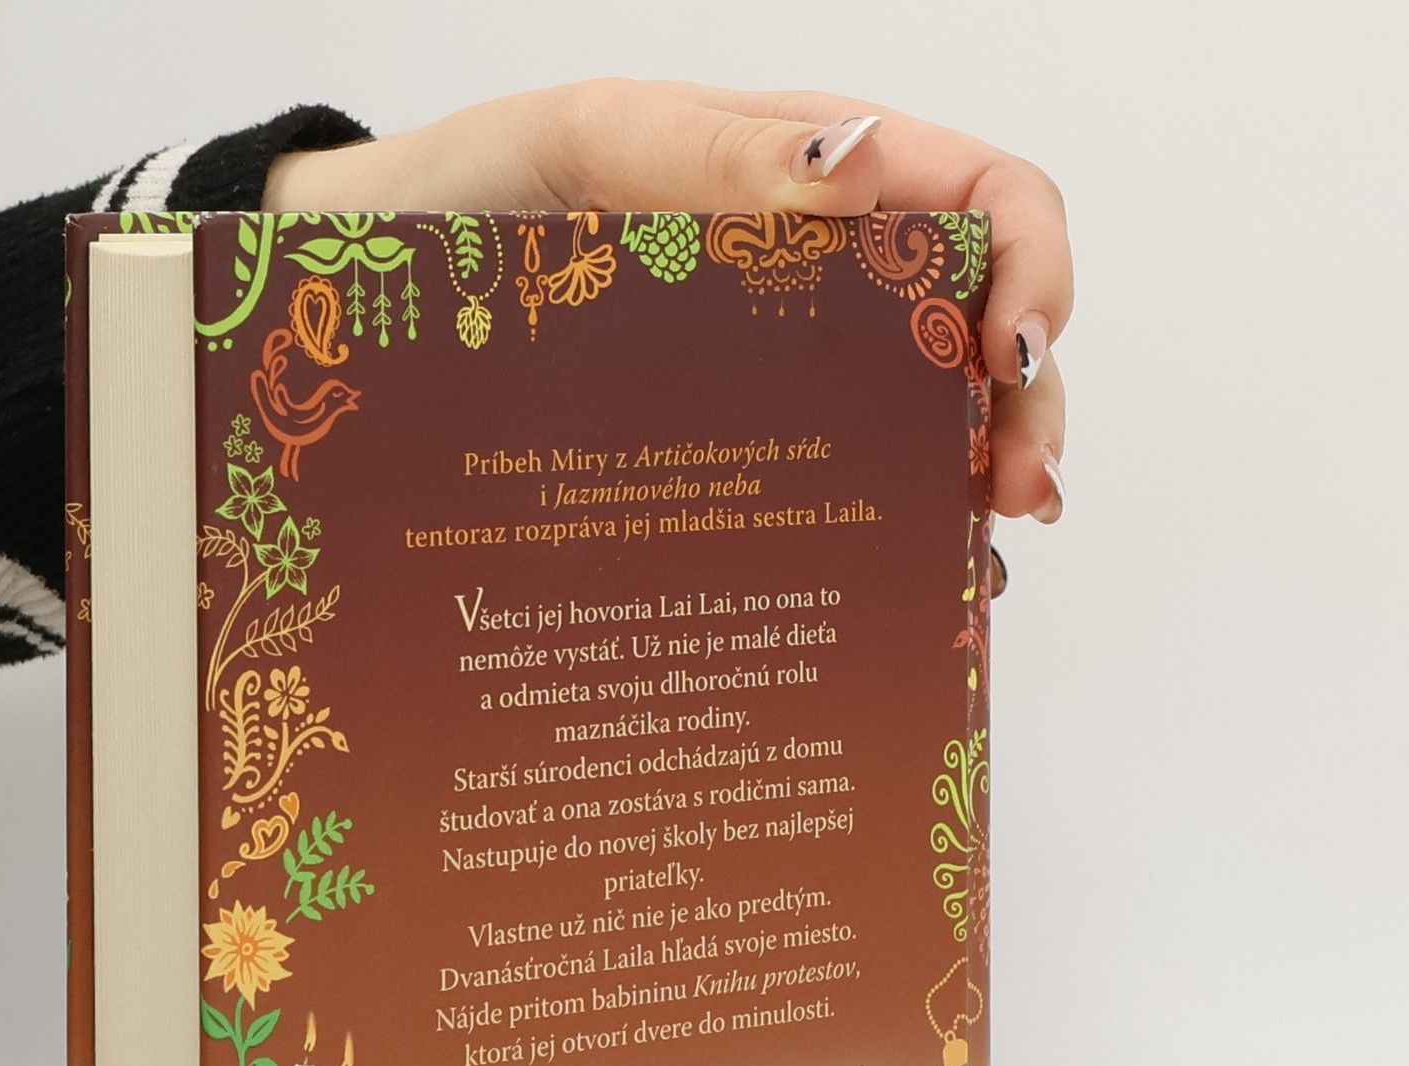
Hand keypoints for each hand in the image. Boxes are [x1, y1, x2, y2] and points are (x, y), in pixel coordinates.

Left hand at [267, 80, 1069, 526]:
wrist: (375, 286)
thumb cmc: (475, 200)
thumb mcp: (586, 144)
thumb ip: (714, 153)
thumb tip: (852, 176)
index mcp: (818, 182)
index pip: (982, 202)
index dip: (1033, 268)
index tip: (1008, 354)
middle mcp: (827, 287)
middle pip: (981, 332)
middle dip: (1023, 406)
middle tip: (1017, 493)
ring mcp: (792, 379)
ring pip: (931, 426)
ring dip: (982, 482)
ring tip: (981, 550)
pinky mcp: (748, 456)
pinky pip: (848, 494)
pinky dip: (903, 538)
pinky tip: (917, 578)